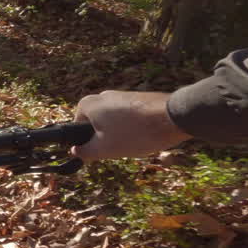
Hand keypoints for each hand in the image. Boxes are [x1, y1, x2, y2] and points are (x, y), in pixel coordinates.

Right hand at [71, 91, 190, 161]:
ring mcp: (123, 95)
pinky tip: (146, 137)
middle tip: (116, 149)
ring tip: (134, 143)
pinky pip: (130, 119)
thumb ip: (85, 152)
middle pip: (97, 124)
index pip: (77, 126)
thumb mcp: (104, 149)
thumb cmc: (134, 133)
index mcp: (89, 104)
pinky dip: (135, 129)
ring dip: (121, 135)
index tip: (97, 151)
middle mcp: (103, 96)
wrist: (172, 117)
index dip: (85, 142)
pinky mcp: (140, 99)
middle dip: (105, 139)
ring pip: (114, 123)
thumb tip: (74, 152)